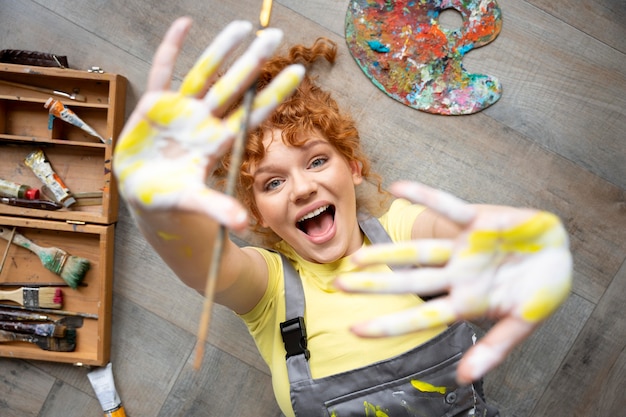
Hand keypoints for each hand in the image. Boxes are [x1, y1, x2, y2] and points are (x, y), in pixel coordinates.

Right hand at [113, 18, 303, 229]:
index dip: (274, 93)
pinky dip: (171, 48)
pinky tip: (183, 24)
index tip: (298, 72)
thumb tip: (241, 225)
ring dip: (220, 50)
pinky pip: (162, 71)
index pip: (252, 113)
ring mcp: (180, 112)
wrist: (145, 196)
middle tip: (274, 35)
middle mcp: (204, 122)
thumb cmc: (172, 201)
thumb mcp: (193, 203)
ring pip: (203, 74)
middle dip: (253, 62)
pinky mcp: (153, 107)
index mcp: (217, 142)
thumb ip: (216, 208)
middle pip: (233, 87)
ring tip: (242, 25)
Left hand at [335, 181, 571, 383]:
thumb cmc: (542, 289)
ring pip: (419, 251)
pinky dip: (425, 196)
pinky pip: (448, 206)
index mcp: (466, 301)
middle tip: (338, 285)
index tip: (355, 330)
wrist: (563, 254)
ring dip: (388, 252)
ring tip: (356, 256)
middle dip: (375, 285)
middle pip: (409, 282)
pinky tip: (397, 187)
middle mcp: (457, 275)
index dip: (389, 323)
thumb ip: (494, 349)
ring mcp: (464, 248)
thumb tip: (465, 379)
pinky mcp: (478, 221)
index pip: (421, 316)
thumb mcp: (522, 324)